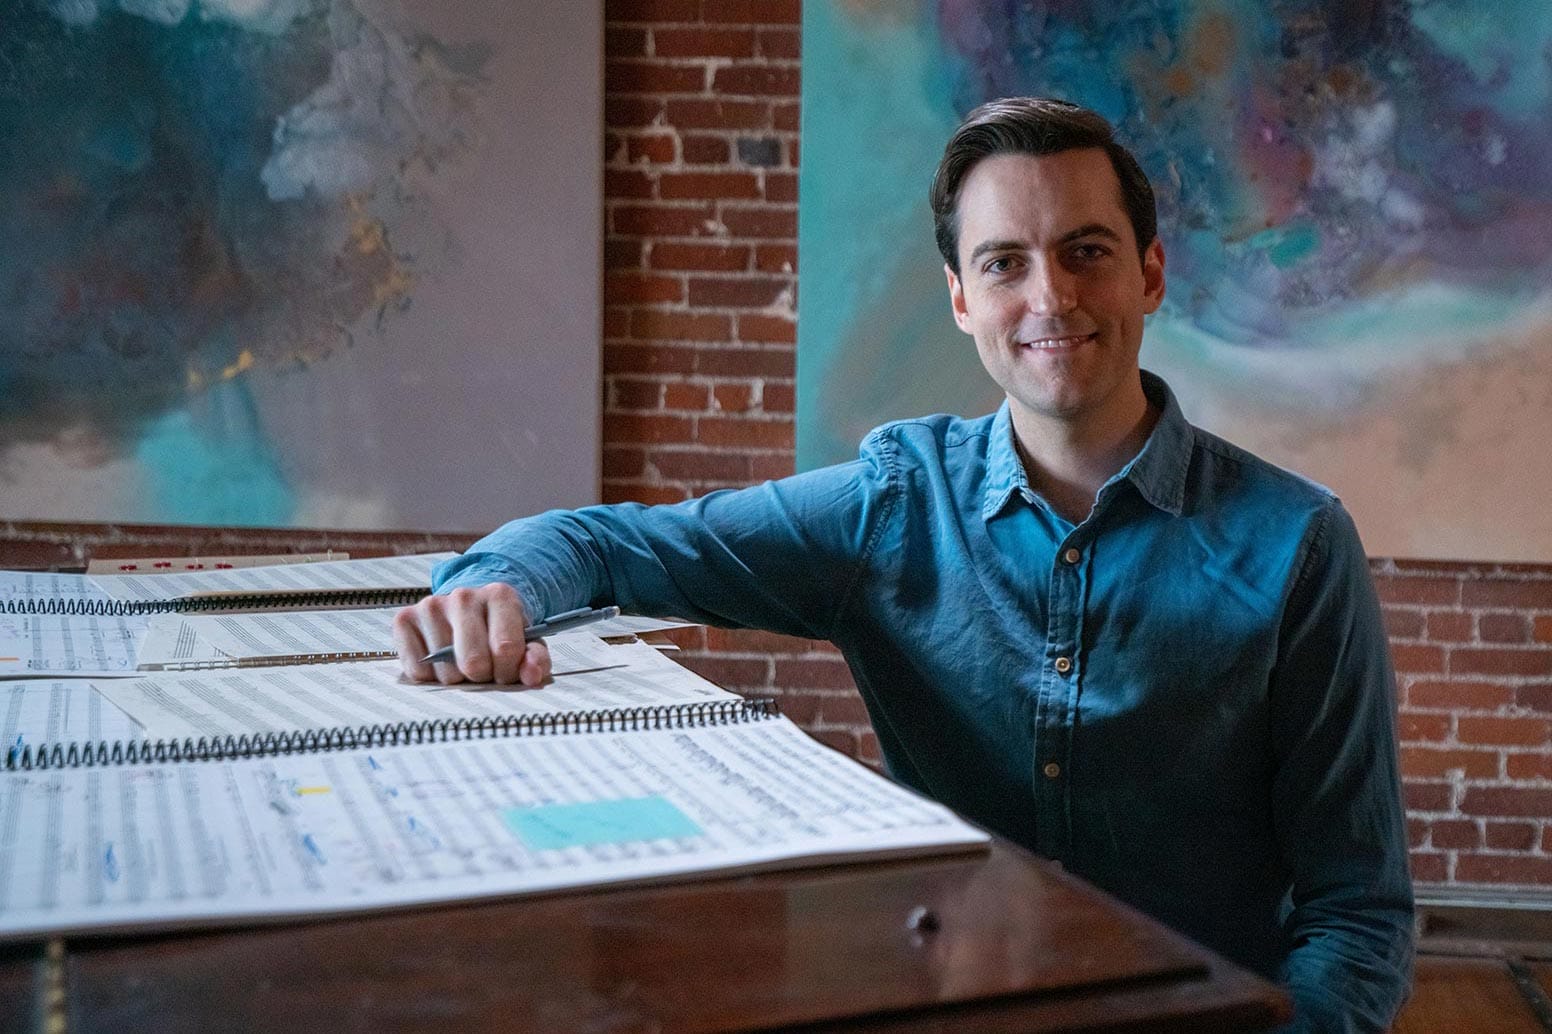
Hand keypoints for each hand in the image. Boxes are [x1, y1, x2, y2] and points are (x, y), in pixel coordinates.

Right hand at [392, 583, 551, 685]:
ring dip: (457, 678)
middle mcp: (463, 596)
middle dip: (483, 677)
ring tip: (463, 663)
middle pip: (473, 662)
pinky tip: (441, 662)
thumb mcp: (527, 641)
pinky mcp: (404, 620)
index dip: (509, 672)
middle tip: (485, 670)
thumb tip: (532, 675)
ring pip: (445, 670)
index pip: (505, 649)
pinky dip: (431, 677)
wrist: (471, 609)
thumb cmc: (499, 630)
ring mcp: (430, 606)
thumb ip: (536, 659)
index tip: (507, 672)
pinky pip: (417, 670)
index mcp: (500, 595)